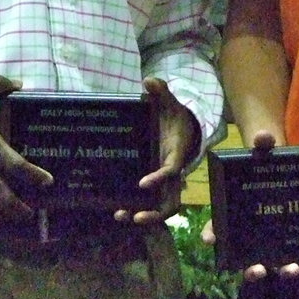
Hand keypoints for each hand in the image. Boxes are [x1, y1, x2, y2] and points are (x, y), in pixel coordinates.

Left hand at [115, 77, 197, 225]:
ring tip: (120, 217)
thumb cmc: (174, 115)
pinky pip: (149, 202)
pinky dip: (136, 209)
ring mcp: (165, 182)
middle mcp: (172, 172)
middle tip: (134, 217)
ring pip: (161, 207)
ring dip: (143, 215)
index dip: (159, 178)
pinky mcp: (155, 184)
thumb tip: (149, 81)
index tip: (142, 184)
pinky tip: (116, 212)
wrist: (182, 126)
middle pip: (171, 201)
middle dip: (155, 213)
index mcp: (176, 153)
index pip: (171, 170)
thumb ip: (161, 92)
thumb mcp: (169, 102)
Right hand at [203, 129, 298, 280]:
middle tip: (258, 269)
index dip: (212, 235)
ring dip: (279, 270)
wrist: (288, 167)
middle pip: (245, 256)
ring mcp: (272, 239)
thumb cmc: (266, 162)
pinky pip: (295, 257)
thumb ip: (262, 143)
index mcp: (234, 212)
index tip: (209, 240)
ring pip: (271, 263)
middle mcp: (250, 232)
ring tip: (291, 270)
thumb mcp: (263, 150)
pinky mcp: (292, 240)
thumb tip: (263, 136)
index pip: (217, 227)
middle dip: (251, 268)